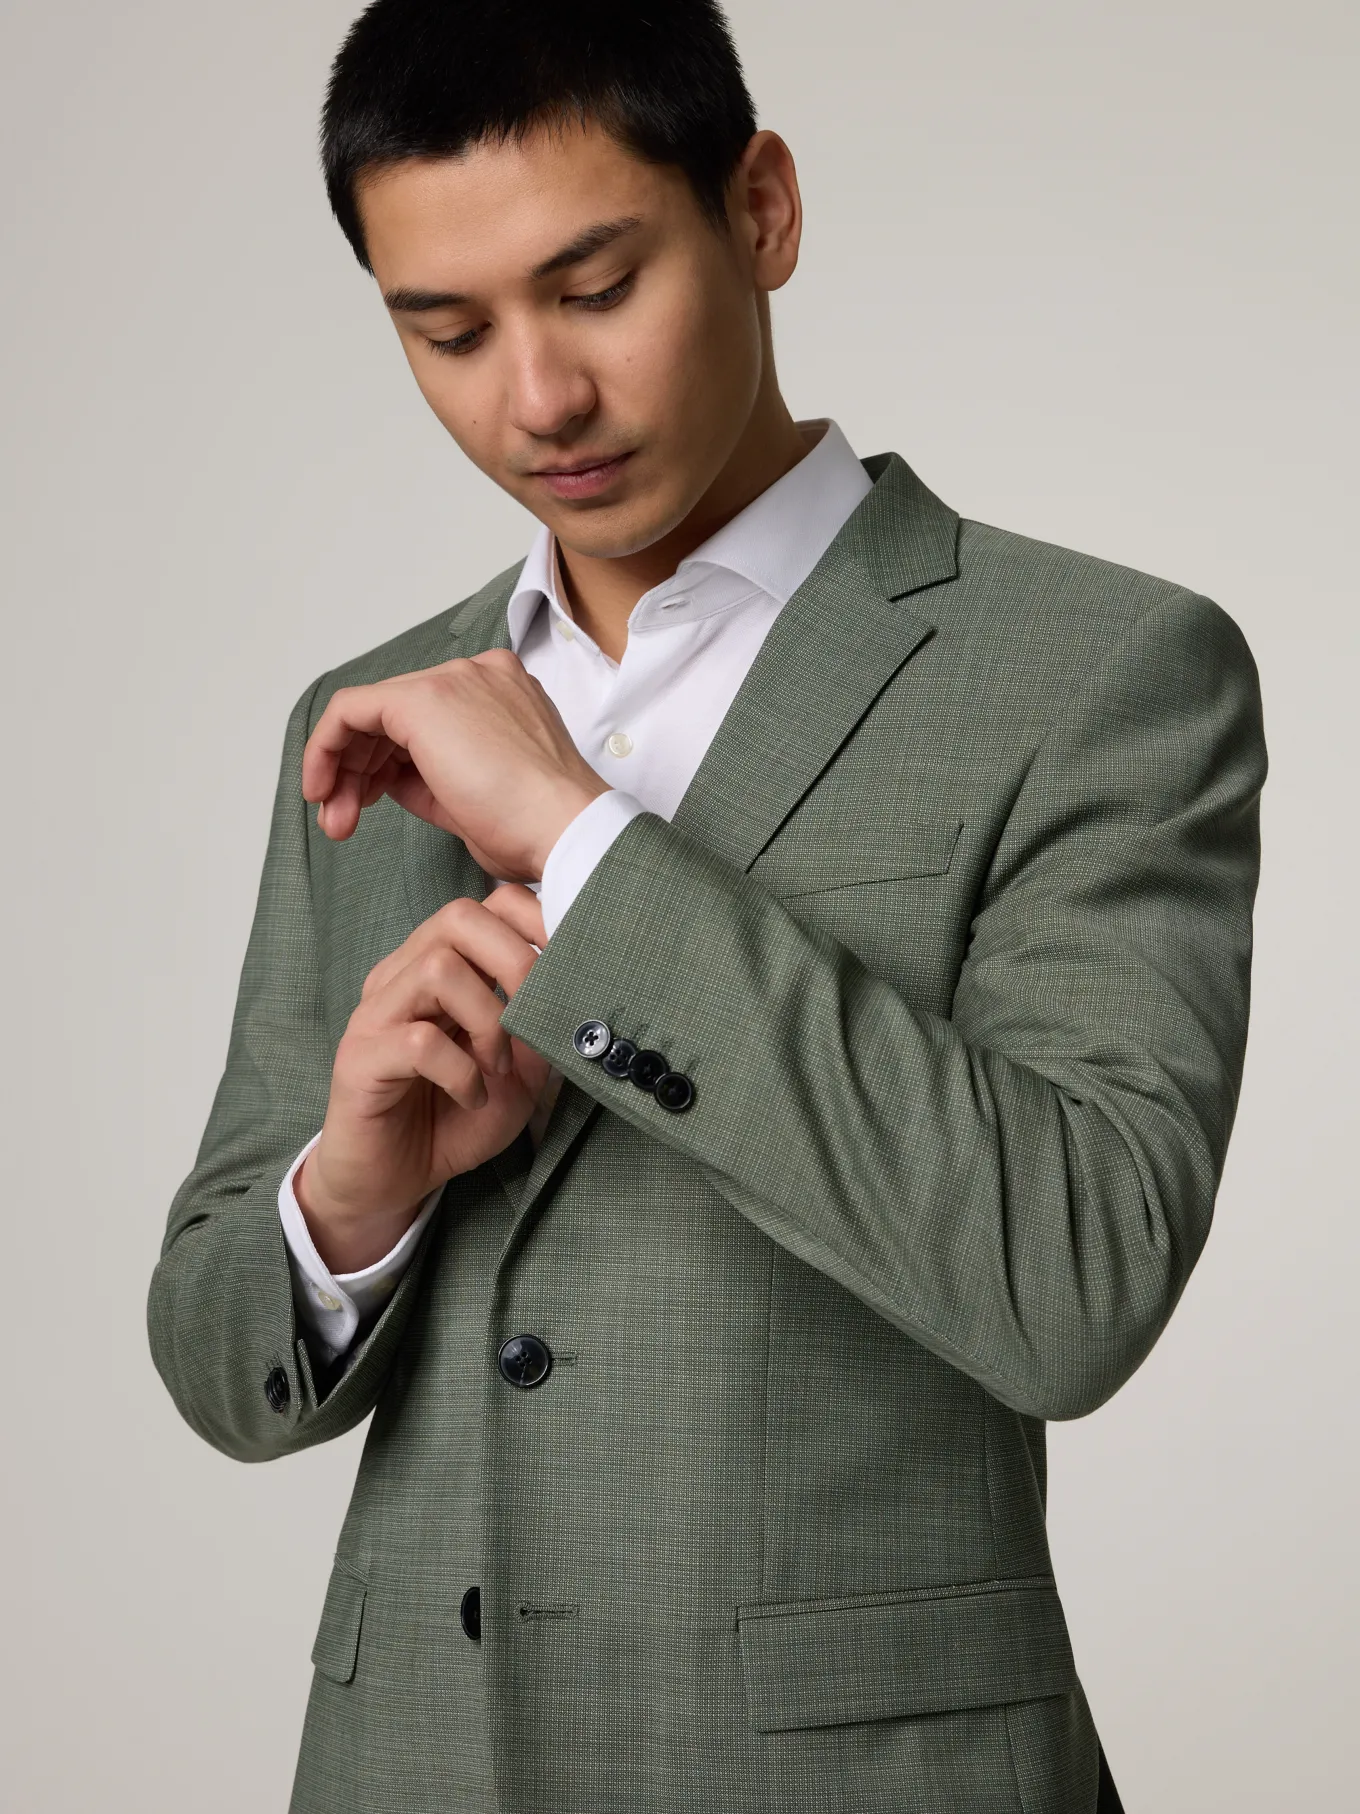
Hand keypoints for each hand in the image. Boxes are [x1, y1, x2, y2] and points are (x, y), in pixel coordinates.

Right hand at [295, 884, 550, 1273]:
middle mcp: (403, 976)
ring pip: (437, 969)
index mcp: (439, 966)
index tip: (568, 966)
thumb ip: (539, 1029)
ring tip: (497, 1066)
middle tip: (534, 1015)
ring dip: (487, 1019)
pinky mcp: (359, 1057)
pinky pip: (418, 1042)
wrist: (394, 1180)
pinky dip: (461, 1072)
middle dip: (515, 961)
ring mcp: (376, 1013)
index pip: (486, 903)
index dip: (534, 921)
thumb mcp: (520, 1074)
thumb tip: (571, 994)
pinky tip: (473, 1096)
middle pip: (458, 917)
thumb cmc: (455, 1119)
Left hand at [302, 648, 611, 882]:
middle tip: (342, 820)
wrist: (563, 828)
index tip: (364, 804)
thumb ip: (430, 774)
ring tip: (336, 820)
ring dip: (340, 768)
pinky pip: (351, 710)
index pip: (422, 721)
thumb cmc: (535, 827)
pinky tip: (321, 788)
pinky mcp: (422, 699)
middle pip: (392, 715)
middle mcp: (477, 675)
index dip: (381, 764)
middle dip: (355, 769)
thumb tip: (386, 777)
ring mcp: (453, 681)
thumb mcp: (474, 796)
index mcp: (501, 694)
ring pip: (368, 713)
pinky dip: (326, 747)